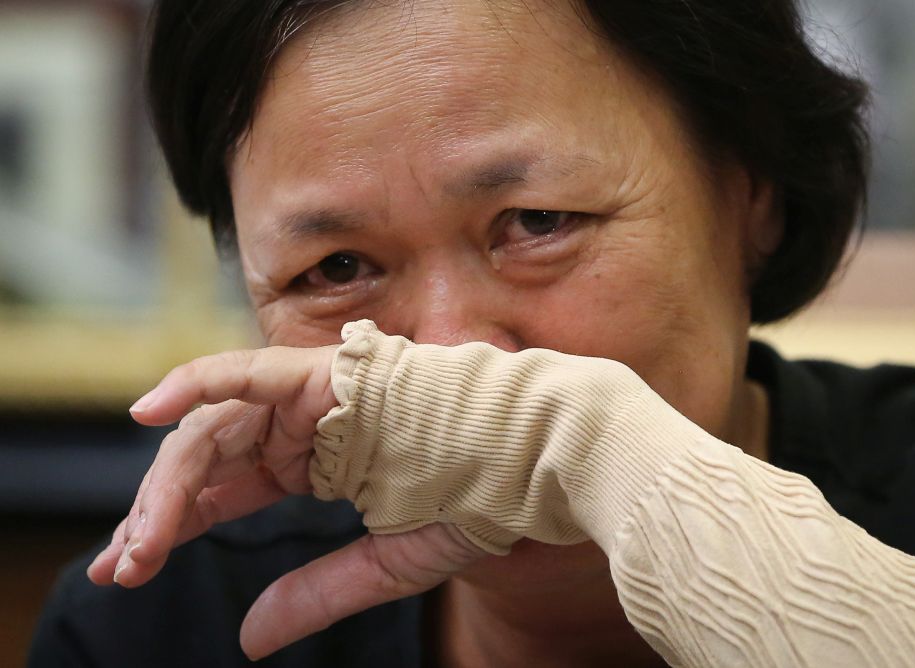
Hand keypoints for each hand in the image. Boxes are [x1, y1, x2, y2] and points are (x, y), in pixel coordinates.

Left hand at [86, 346, 486, 658]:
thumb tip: (250, 638)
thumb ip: (319, 592)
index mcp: (315, 461)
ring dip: (172, 482)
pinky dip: (199, 381)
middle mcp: (303, 426)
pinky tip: (149, 410)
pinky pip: (249, 372)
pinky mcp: (325, 375)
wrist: (534, 460)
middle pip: (208, 458)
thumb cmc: (476, 502)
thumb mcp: (386, 564)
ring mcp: (312, 396)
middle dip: (159, 512)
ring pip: (216, 427)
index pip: (224, 489)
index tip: (129, 569)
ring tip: (140, 541)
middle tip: (125, 567)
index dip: (172, 524)